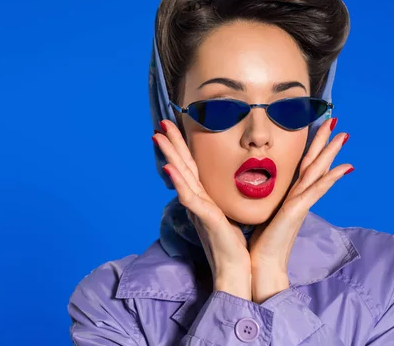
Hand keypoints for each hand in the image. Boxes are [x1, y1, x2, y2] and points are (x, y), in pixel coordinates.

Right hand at [154, 120, 251, 299]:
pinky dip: (178, 183)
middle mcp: (197, 200)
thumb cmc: (233, 244)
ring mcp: (198, 209)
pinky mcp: (204, 219)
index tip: (175, 128)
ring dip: (169, 155)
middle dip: (171, 144)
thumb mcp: (228, 213)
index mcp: (203, 197)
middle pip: (181, 166)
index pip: (190, 166)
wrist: (235, 270)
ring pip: (180, 176)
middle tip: (160, 123)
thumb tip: (224, 183)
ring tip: (158, 136)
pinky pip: (189, 198)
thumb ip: (220, 198)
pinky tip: (170, 169)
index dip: (181, 147)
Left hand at [248, 118, 352, 302]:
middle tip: (335, 120)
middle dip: (323, 142)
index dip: (309, 147)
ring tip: (343, 135)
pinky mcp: (297, 212)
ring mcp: (299, 204)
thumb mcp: (260, 211)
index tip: (315, 128)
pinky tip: (343, 168)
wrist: (259, 264)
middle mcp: (297, 197)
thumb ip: (263, 197)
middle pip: (313, 163)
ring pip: (318, 172)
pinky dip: (330, 179)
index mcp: (287, 195)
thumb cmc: (258, 240)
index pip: (300, 165)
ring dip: (331, 153)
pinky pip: (316, 191)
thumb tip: (252, 184)